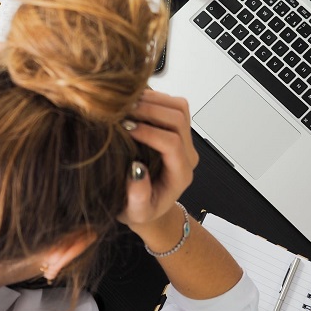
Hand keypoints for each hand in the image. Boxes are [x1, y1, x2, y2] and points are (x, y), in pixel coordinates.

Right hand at [118, 90, 198, 228]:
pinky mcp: (176, 129)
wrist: (148, 205)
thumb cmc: (140, 210)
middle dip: (150, 110)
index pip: (172, 144)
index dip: (149, 133)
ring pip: (179, 107)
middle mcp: (187, 154)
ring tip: (126, 104)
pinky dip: (153, 97)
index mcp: (180, 174)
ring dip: (153, 100)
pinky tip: (132, 103)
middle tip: (123, 111)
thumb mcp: (135, 212)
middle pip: (178, 119)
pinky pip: (172, 104)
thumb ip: (138, 197)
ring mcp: (184, 139)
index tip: (126, 129)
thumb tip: (136, 170)